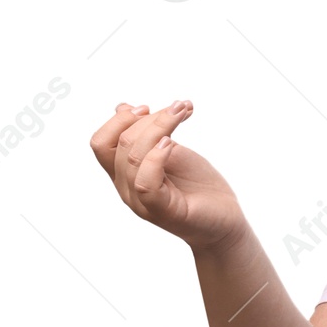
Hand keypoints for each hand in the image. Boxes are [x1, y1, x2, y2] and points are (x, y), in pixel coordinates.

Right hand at [89, 101, 245, 252]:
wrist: (225, 220)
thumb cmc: (199, 187)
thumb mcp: (172, 151)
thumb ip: (148, 134)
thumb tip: (123, 106)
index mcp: (125, 173)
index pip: (101, 143)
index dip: (119, 120)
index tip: (147, 107)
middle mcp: (127, 188)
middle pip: (119, 144)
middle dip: (150, 118)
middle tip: (180, 107)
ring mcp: (142, 202)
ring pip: (132, 158)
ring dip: (159, 128)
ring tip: (182, 113)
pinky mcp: (163, 212)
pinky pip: (146, 183)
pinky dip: (155, 158)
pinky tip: (171, 144)